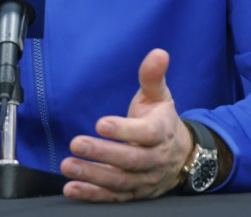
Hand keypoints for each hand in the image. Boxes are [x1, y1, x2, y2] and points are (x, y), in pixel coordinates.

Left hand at [61, 48, 192, 201]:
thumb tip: (159, 53)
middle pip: (130, 160)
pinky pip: (114, 197)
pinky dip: (92, 195)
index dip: (124, 130)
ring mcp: (145, 179)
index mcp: (161, 132)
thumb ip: (153, 76)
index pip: (146, 134)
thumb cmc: (162, 121)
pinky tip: (72, 189)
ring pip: (119, 181)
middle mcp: (155, 159)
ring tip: (68, 166)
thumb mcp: (160, 97)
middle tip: (77, 143)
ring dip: (92, 175)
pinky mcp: (135, 193)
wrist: (182, 156)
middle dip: (102, 153)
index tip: (101, 123)